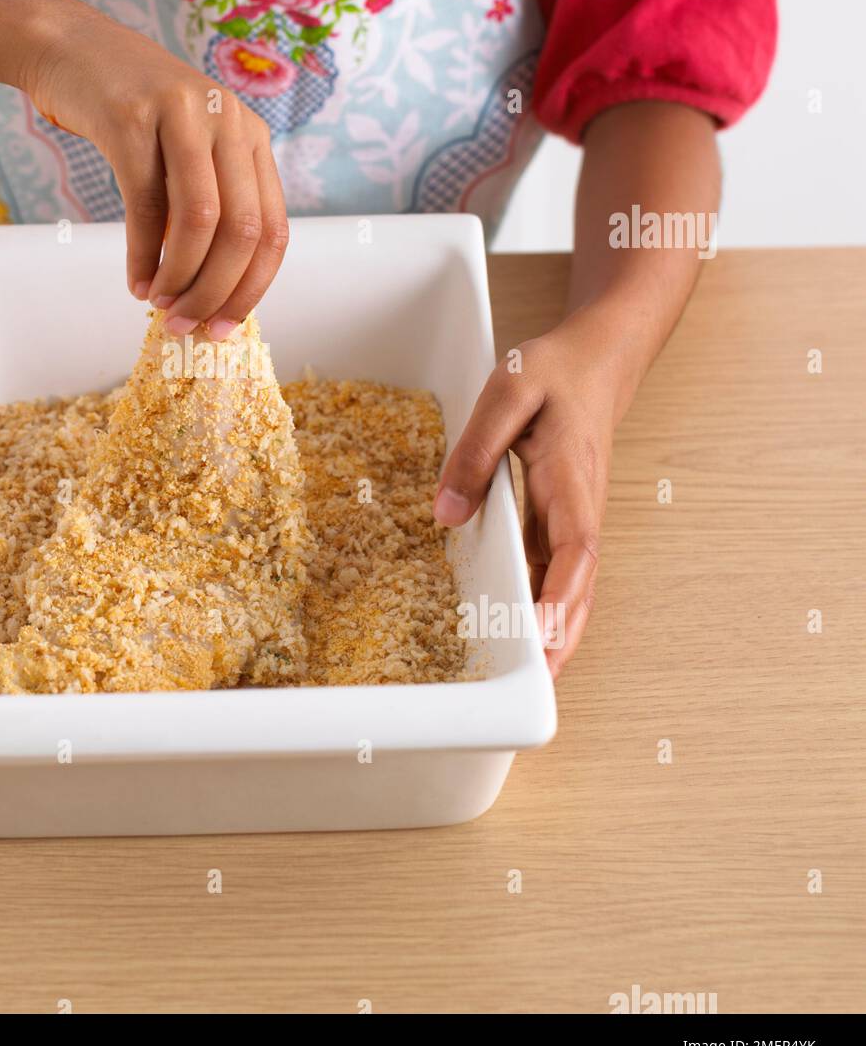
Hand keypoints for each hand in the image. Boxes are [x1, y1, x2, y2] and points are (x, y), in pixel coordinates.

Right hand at [18, 0, 288, 338]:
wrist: (70, 48)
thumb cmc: (132, 114)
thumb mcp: (188, 150)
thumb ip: (208, 205)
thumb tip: (214, 291)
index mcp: (252, 136)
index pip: (274, 229)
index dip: (254, 288)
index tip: (226, 329)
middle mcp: (229, 121)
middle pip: (243, 231)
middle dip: (218, 292)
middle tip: (189, 327)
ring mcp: (184, 115)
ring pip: (201, 220)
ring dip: (182, 277)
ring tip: (162, 306)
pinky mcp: (133, 118)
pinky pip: (146, 205)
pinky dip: (142, 256)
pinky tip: (136, 282)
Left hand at [432, 309, 626, 675]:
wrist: (598, 359)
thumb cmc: (555, 372)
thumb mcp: (506, 393)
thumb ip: (475, 451)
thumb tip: (448, 515)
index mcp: (571, 480)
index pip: (576, 550)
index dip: (562, 596)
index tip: (544, 635)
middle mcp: (581, 510)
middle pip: (580, 586)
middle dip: (563, 637)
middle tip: (539, 686)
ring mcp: (575, 519)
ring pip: (572, 586)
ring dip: (558, 631)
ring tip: (532, 679)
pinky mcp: (563, 519)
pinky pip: (558, 571)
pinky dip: (548, 606)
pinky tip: (524, 630)